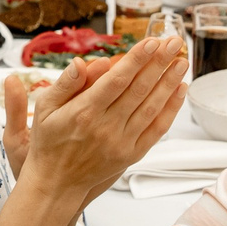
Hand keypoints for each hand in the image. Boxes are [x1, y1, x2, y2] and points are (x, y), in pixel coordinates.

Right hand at [18, 36, 187, 205]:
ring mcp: (121, 143)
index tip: (151, 41)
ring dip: (169, 82)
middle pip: (139, 89)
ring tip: (182, 61)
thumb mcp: (44, 108)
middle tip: (174, 43)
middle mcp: (105, 128)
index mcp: (84, 112)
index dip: (136, 59)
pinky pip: (156, 129)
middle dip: (159, 63)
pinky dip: (171, 109)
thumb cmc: (49, 143)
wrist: (56, 184)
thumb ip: (64, 84)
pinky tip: (179, 90)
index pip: (117, 79)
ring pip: (152, 107)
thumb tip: (82, 62)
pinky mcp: (131, 155)